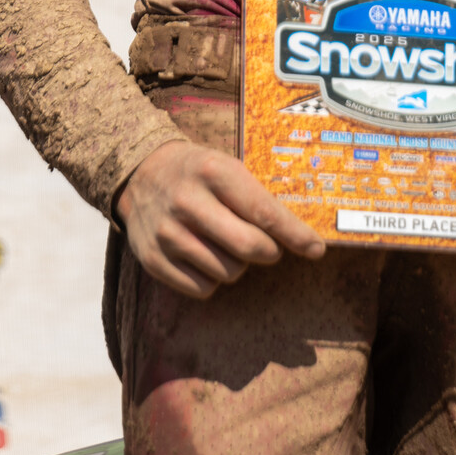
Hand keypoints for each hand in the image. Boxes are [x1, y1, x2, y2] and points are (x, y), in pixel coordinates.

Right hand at [114, 140, 324, 298]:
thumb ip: (258, 197)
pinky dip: (212, 279)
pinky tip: (205, 256)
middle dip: (269, 251)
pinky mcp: (153, 260)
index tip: (315, 249)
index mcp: (213, 172)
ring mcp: (167, 233)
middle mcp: (188, 202)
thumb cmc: (198, 172)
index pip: (264, 212)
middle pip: (249, 248)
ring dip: (237, 264)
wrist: (139, 173)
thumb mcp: (226, 166)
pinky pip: (202, 288)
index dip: (295, 235)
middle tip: (268, 247)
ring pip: (228, 272)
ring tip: (225, 242)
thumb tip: (302, 235)